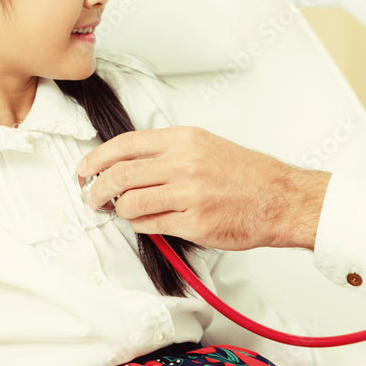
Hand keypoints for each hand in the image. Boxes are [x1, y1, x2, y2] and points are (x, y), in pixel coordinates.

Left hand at [77, 127, 331, 250]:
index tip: (85, 169)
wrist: (280, 198)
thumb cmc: (248, 174)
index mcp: (185, 140)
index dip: (97, 158)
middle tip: (92, 196)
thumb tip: (128, 163)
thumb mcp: (207, 146)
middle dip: (97, 188)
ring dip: (120, 210)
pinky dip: (141, 225)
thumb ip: (169, 152)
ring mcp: (189, 194)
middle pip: (120, 174)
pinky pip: (151, 225)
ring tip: (123, 211)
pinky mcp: (194, 223)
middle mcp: (184, 163)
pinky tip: (147, 221)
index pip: (125, 144)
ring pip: (131, 203)